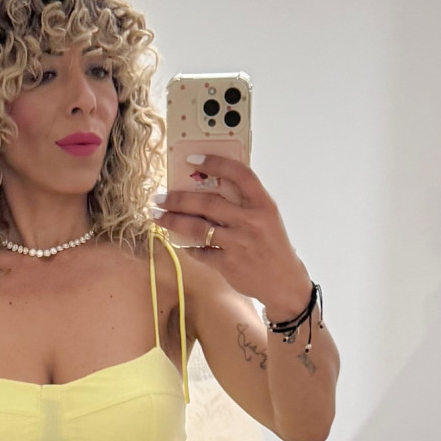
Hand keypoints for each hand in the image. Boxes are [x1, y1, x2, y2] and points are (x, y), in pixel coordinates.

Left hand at [154, 154, 311, 315]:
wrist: (283, 281)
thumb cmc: (271, 243)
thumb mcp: (266, 216)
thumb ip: (243, 202)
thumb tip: (206, 186)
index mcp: (263, 203)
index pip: (239, 174)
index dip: (215, 163)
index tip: (192, 159)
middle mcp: (251, 221)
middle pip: (208, 203)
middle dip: (178, 198)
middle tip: (159, 197)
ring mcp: (239, 243)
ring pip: (198, 228)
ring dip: (173, 221)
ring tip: (157, 216)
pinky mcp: (228, 264)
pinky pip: (200, 251)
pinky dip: (188, 245)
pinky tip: (180, 241)